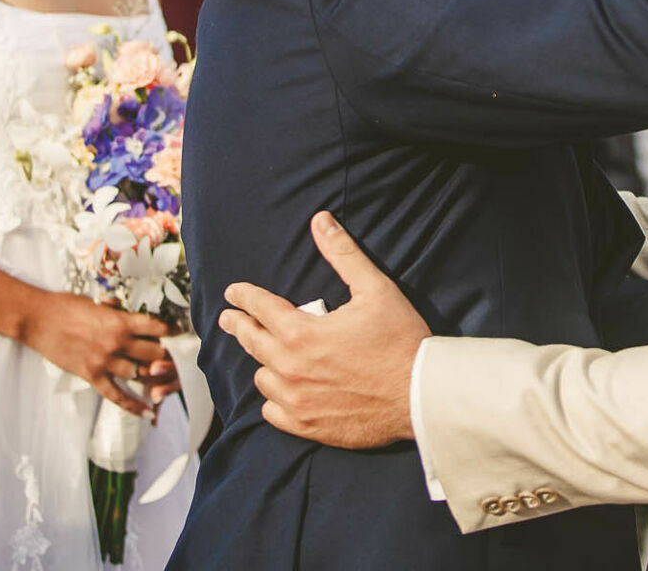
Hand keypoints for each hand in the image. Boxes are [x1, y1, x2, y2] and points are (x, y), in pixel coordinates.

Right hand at [20, 291, 172, 418]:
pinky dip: (133, 405)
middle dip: (163, 355)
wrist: (39, 319)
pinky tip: (147, 411)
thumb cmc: (65, 306)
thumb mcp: (98, 305)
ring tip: (160, 378)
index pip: (156, 327)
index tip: (176, 335)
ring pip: (139, 373)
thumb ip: (117, 314)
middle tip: (168, 358)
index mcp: (120, 321)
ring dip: (149, 375)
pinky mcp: (91, 376)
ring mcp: (104, 361)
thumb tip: (130, 318)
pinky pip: (116, 395)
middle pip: (154, 353)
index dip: (169, 332)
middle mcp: (116, 342)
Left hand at [218, 211, 429, 448]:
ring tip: (266, 354)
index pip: (260, 307)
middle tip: (228, 318)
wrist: (419, 395)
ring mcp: (297, 401)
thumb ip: (343, 254)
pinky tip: (280, 392)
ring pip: (262, 378)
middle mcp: (291, 368)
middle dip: (237, 325)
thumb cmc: (400, 340)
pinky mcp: (308, 426)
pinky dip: (274, 399)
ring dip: (263, 362)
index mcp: (302, 333)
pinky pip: (272, 411)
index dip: (244, 296)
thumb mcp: (374, 289)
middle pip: (251, 341)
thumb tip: (320, 220)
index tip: (233, 292)